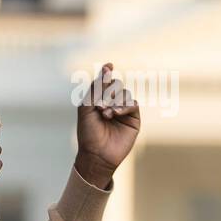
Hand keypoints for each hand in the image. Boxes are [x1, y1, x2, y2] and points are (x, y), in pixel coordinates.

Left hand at [75, 63, 140, 188]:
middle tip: (99, 106)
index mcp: (98, 100)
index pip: (104, 82)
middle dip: (108, 92)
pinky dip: (125, 106)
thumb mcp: (87, 107)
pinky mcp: (133, 119)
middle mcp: (111, 104)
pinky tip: (117, 113)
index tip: (109, 66)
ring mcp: (123, 111)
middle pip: (116, 85)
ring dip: (115, 101)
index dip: (106, 73)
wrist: (96, 154)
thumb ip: (95, 87)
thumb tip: (107, 68)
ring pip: (125, 93)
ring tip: (106, 114)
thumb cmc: (88, 132)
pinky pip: (133, 104)